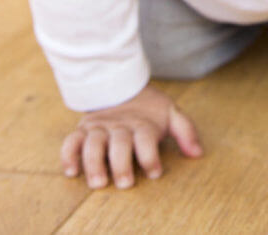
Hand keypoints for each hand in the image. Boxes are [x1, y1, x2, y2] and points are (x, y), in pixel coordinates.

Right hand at [60, 85, 201, 188]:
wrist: (121, 85)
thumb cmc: (148, 109)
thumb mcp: (170, 113)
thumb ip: (185, 131)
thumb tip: (198, 153)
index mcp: (142, 124)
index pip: (146, 139)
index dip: (150, 156)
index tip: (155, 172)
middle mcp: (119, 126)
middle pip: (119, 144)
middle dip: (121, 164)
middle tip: (126, 183)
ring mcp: (99, 128)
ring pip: (93, 144)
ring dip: (94, 163)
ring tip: (98, 182)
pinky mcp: (83, 130)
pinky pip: (71, 141)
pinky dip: (69, 155)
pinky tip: (72, 171)